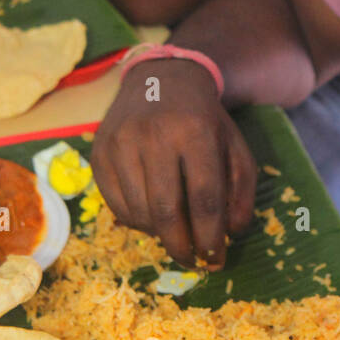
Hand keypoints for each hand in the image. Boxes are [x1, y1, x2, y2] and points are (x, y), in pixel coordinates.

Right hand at [91, 59, 257, 267]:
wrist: (160, 79)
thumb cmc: (202, 119)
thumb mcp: (234, 145)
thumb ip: (241, 189)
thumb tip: (231, 233)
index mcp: (194, 131)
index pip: (204, 198)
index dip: (211, 236)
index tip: (216, 259)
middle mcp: (153, 135)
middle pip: (166, 211)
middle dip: (182, 247)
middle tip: (192, 261)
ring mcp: (120, 143)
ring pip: (139, 213)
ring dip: (159, 235)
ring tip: (174, 234)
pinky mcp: (98, 153)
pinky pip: (116, 205)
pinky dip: (137, 222)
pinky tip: (152, 216)